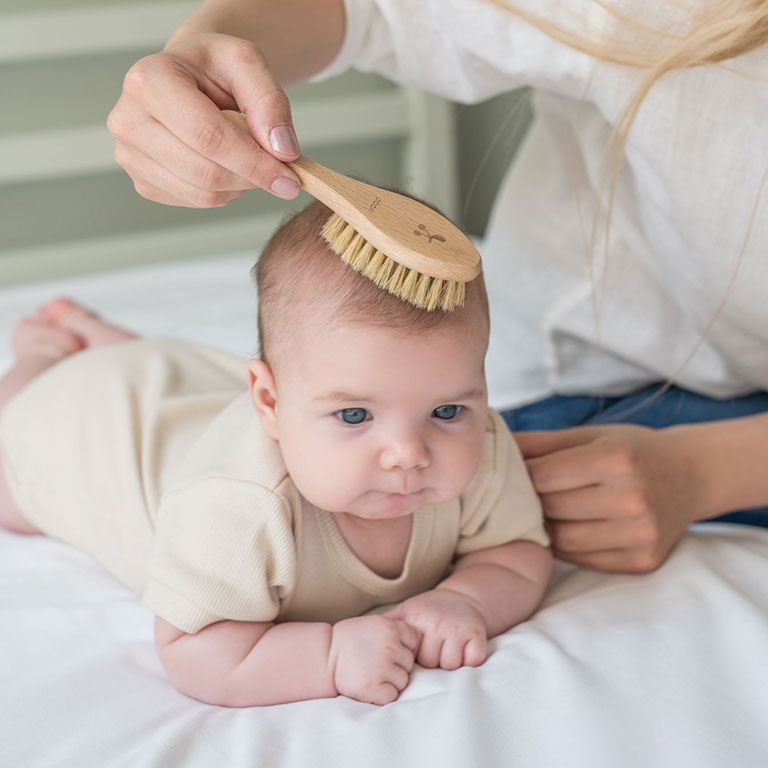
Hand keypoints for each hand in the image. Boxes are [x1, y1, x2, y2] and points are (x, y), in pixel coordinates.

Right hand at [107, 33, 300, 207]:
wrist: (191, 77)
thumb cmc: (215, 68)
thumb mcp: (249, 64)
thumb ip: (271, 103)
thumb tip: (282, 151)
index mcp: (149, 81)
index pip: (208, 137)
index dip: (254, 163)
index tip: (290, 178)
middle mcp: (128, 120)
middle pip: (205, 172)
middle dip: (251, 176)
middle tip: (279, 170)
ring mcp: (130, 155)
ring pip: (202, 194)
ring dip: (239, 185)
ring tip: (247, 156)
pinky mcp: (143, 182)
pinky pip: (195, 202)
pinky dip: (224, 191)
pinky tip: (226, 164)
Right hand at [329, 615, 419, 705]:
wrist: (324, 655)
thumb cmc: (348, 639)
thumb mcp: (373, 623)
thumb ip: (394, 629)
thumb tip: (419, 639)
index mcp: (390, 628)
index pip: (414, 640)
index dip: (402, 647)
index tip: (388, 650)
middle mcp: (390, 646)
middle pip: (409, 663)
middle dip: (396, 666)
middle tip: (376, 663)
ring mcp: (382, 667)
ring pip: (402, 681)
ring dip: (390, 681)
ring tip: (371, 673)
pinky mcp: (373, 687)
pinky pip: (392, 696)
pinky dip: (383, 694)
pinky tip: (370, 685)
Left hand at [384, 589, 487, 669]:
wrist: (462, 596)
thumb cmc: (429, 609)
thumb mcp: (406, 610)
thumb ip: (387, 624)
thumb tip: (359, 634)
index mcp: (417, 620)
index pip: (411, 655)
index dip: (414, 655)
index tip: (419, 647)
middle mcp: (438, 623)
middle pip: (431, 663)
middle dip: (433, 660)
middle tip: (436, 647)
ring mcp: (459, 628)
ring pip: (452, 665)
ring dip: (451, 661)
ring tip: (448, 648)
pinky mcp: (478, 633)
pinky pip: (473, 660)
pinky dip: (470, 659)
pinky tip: (465, 649)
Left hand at [516, 424, 703, 572]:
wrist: (691, 475)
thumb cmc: (631, 450)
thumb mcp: (589, 435)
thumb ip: (540, 444)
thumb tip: (493, 447)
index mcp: (617, 459)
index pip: (543, 476)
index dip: (523, 475)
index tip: (517, 473)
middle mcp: (632, 499)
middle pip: (552, 509)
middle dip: (533, 501)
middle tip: (527, 493)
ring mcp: (641, 535)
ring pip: (562, 540)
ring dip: (546, 527)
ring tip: (546, 511)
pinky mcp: (642, 561)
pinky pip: (583, 559)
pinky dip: (567, 546)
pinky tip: (568, 528)